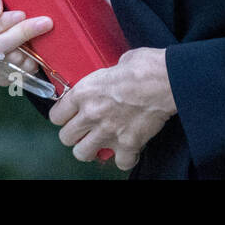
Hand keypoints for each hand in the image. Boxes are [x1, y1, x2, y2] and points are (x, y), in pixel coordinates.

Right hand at [0, 0, 51, 88]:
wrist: (6, 15)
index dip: (0, 24)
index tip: (22, 14)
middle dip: (21, 34)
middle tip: (45, 22)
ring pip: (6, 64)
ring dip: (26, 52)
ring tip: (41, 37)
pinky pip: (14, 76)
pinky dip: (27, 66)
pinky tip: (36, 55)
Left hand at [47, 47, 175, 171]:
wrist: (169, 79)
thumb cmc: (145, 66)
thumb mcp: (117, 62)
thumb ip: (106, 76)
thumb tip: (110, 78)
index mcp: (84, 92)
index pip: (56, 115)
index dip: (63, 116)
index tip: (69, 115)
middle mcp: (91, 114)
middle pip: (66, 138)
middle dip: (75, 134)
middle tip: (85, 129)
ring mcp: (108, 132)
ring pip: (83, 154)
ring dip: (91, 149)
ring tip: (100, 141)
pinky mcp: (128, 144)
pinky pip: (119, 162)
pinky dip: (124, 158)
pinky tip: (128, 148)